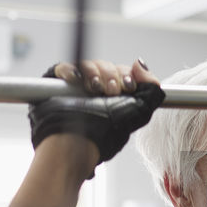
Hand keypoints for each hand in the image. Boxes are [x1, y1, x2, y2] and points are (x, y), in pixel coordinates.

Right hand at [29, 59, 164, 171]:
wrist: (78, 144)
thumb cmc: (106, 134)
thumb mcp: (139, 113)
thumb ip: (151, 89)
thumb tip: (140, 63)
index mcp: (114, 97)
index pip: (121, 72)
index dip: (126, 76)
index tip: (128, 87)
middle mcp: (95, 91)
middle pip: (105, 66)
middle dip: (111, 76)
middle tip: (110, 91)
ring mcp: (76, 88)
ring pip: (86, 64)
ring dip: (94, 72)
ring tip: (94, 88)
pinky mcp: (56, 87)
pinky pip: (62, 67)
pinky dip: (70, 70)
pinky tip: (75, 79)